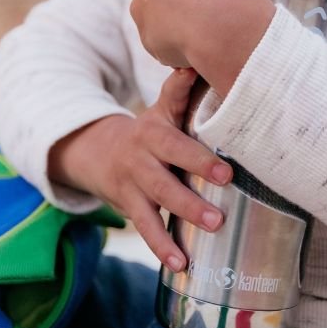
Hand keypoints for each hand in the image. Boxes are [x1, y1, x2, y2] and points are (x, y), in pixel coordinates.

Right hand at [48, 67, 232, 272]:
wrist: (100, 153)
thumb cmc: (149, 132)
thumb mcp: (160, 110)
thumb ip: (179, 90)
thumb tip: (196, 62)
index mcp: (155, 130)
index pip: (176, 138)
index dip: (197, 151)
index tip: (226, 168)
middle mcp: (142, 155)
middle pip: (168, 169)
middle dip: (195, 180)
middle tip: (225, 192)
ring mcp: (133, 183)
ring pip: (158, 200)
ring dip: (184, 215)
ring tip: (214, 227)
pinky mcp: (128, 206)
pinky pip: (146, 228)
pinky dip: (163, 248)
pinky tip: (182, 265)